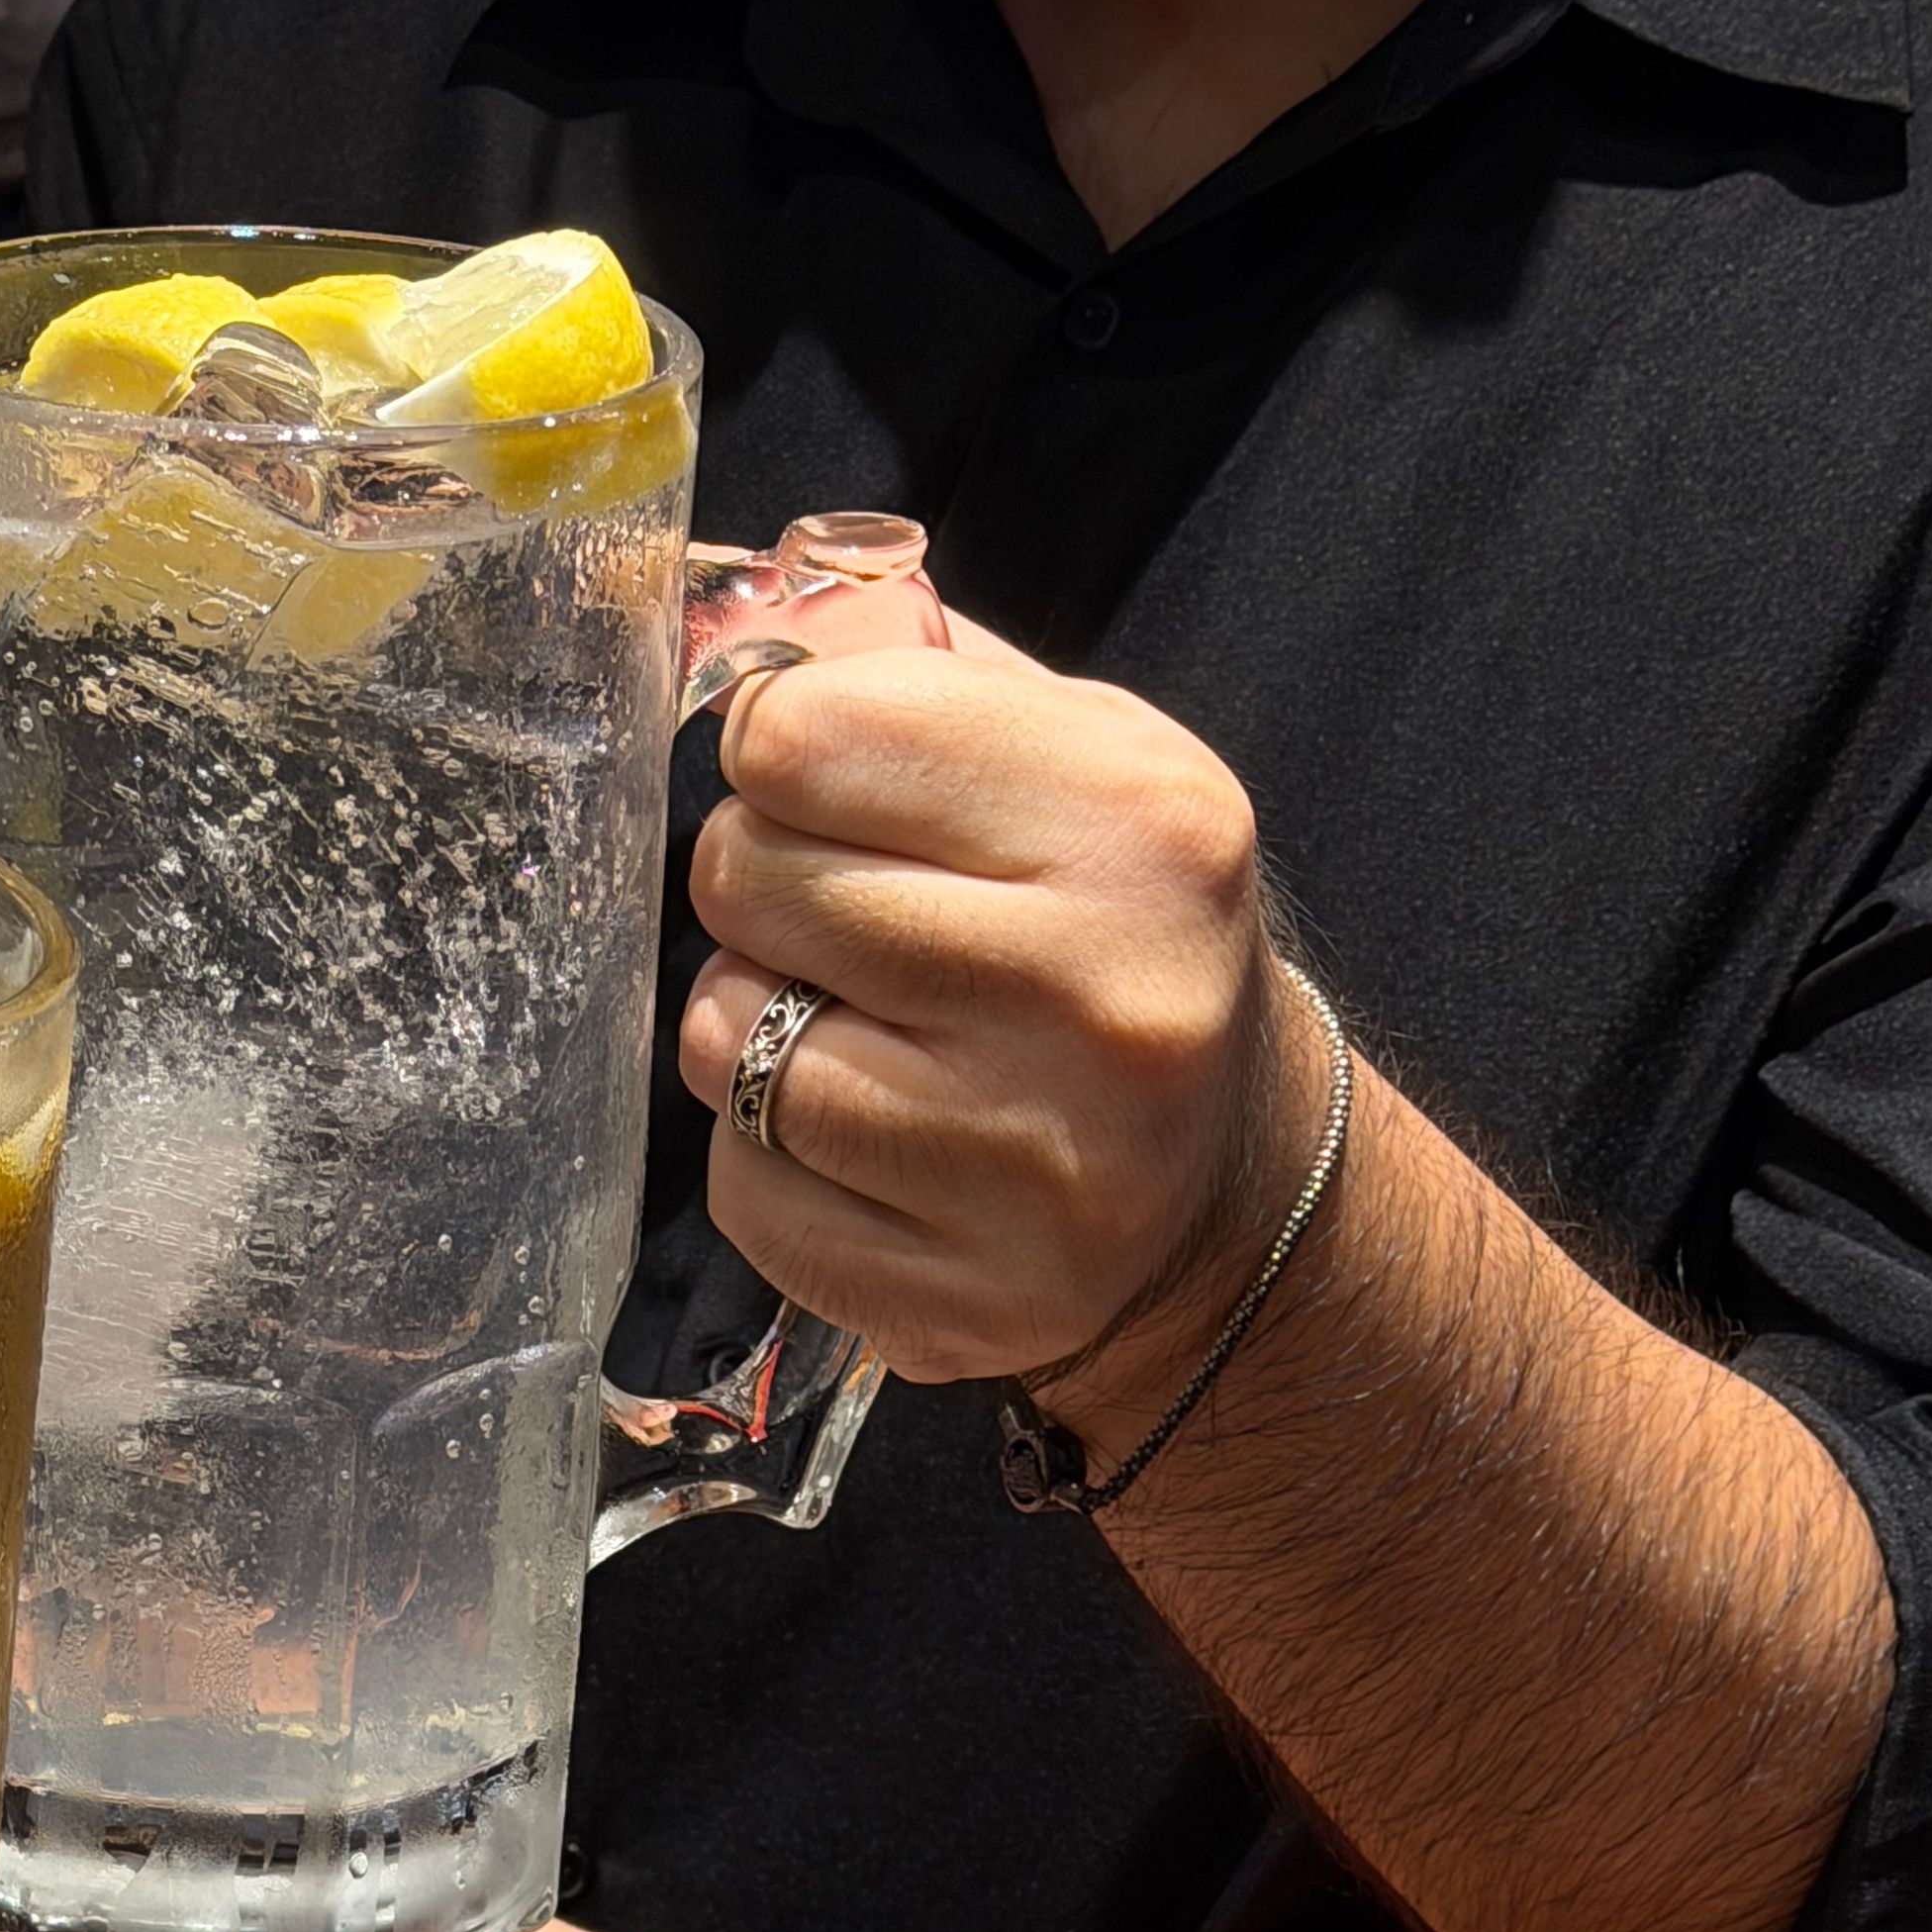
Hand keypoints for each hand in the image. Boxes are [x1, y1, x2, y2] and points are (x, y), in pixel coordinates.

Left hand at [683, 625, 1332, 1418]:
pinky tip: (861, 1139)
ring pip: (730, 1046)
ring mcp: (1033, 1168)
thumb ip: (911, 678)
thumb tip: (711, 631)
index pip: (808, 737)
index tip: (812, 779)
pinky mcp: (962, 1301)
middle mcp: (1100, 997)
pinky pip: (746, 1188)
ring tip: (848, 1023)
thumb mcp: (1076, 760)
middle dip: (757, 884)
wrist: (1220, 1176)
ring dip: (748, 1026)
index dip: (778, 752)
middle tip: (830, 913)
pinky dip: (765, 1155)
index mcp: (1140, 825)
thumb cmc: (1111, 932)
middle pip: (751, 882)